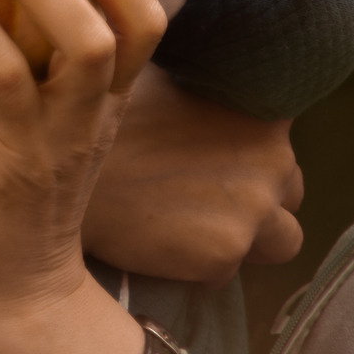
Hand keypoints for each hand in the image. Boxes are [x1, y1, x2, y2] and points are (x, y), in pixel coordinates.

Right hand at [84, 71, 305, 281]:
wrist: (62, 168)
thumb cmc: (109, 118)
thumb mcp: (169, 80)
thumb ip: (208, 89)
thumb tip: (216, 82)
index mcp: (265, 113)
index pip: (285, 144)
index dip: (256, 156)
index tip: (221, 161)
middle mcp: (274, 159)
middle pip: (290, 193)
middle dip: (256, 201)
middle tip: (200, 199)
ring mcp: (254, 209)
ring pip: (282, 242)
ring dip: (247, 239)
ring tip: (192, 230)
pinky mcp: (226, 252)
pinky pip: (229, 273)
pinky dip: (201, 268)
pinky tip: (162, 246)